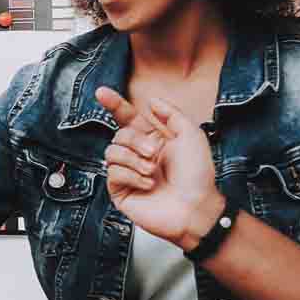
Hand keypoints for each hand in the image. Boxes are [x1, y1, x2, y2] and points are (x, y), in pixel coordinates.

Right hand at [93, 87, 223, 248]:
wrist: (196, 207)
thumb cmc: (198, 175)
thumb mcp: (191, 135)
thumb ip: (171, 114)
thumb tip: (151, 101)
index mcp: (152, 140)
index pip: (127, 118)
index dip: (114, 104)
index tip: (101, 92)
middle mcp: (138, 155)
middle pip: (119, 134)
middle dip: (135, 140)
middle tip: (154, 153)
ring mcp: (128, 174)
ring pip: (112, 152)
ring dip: (134, 159)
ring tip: (152, 171)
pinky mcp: (121, 192)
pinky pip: (113, 173)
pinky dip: (131, 176)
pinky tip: (148, 185)